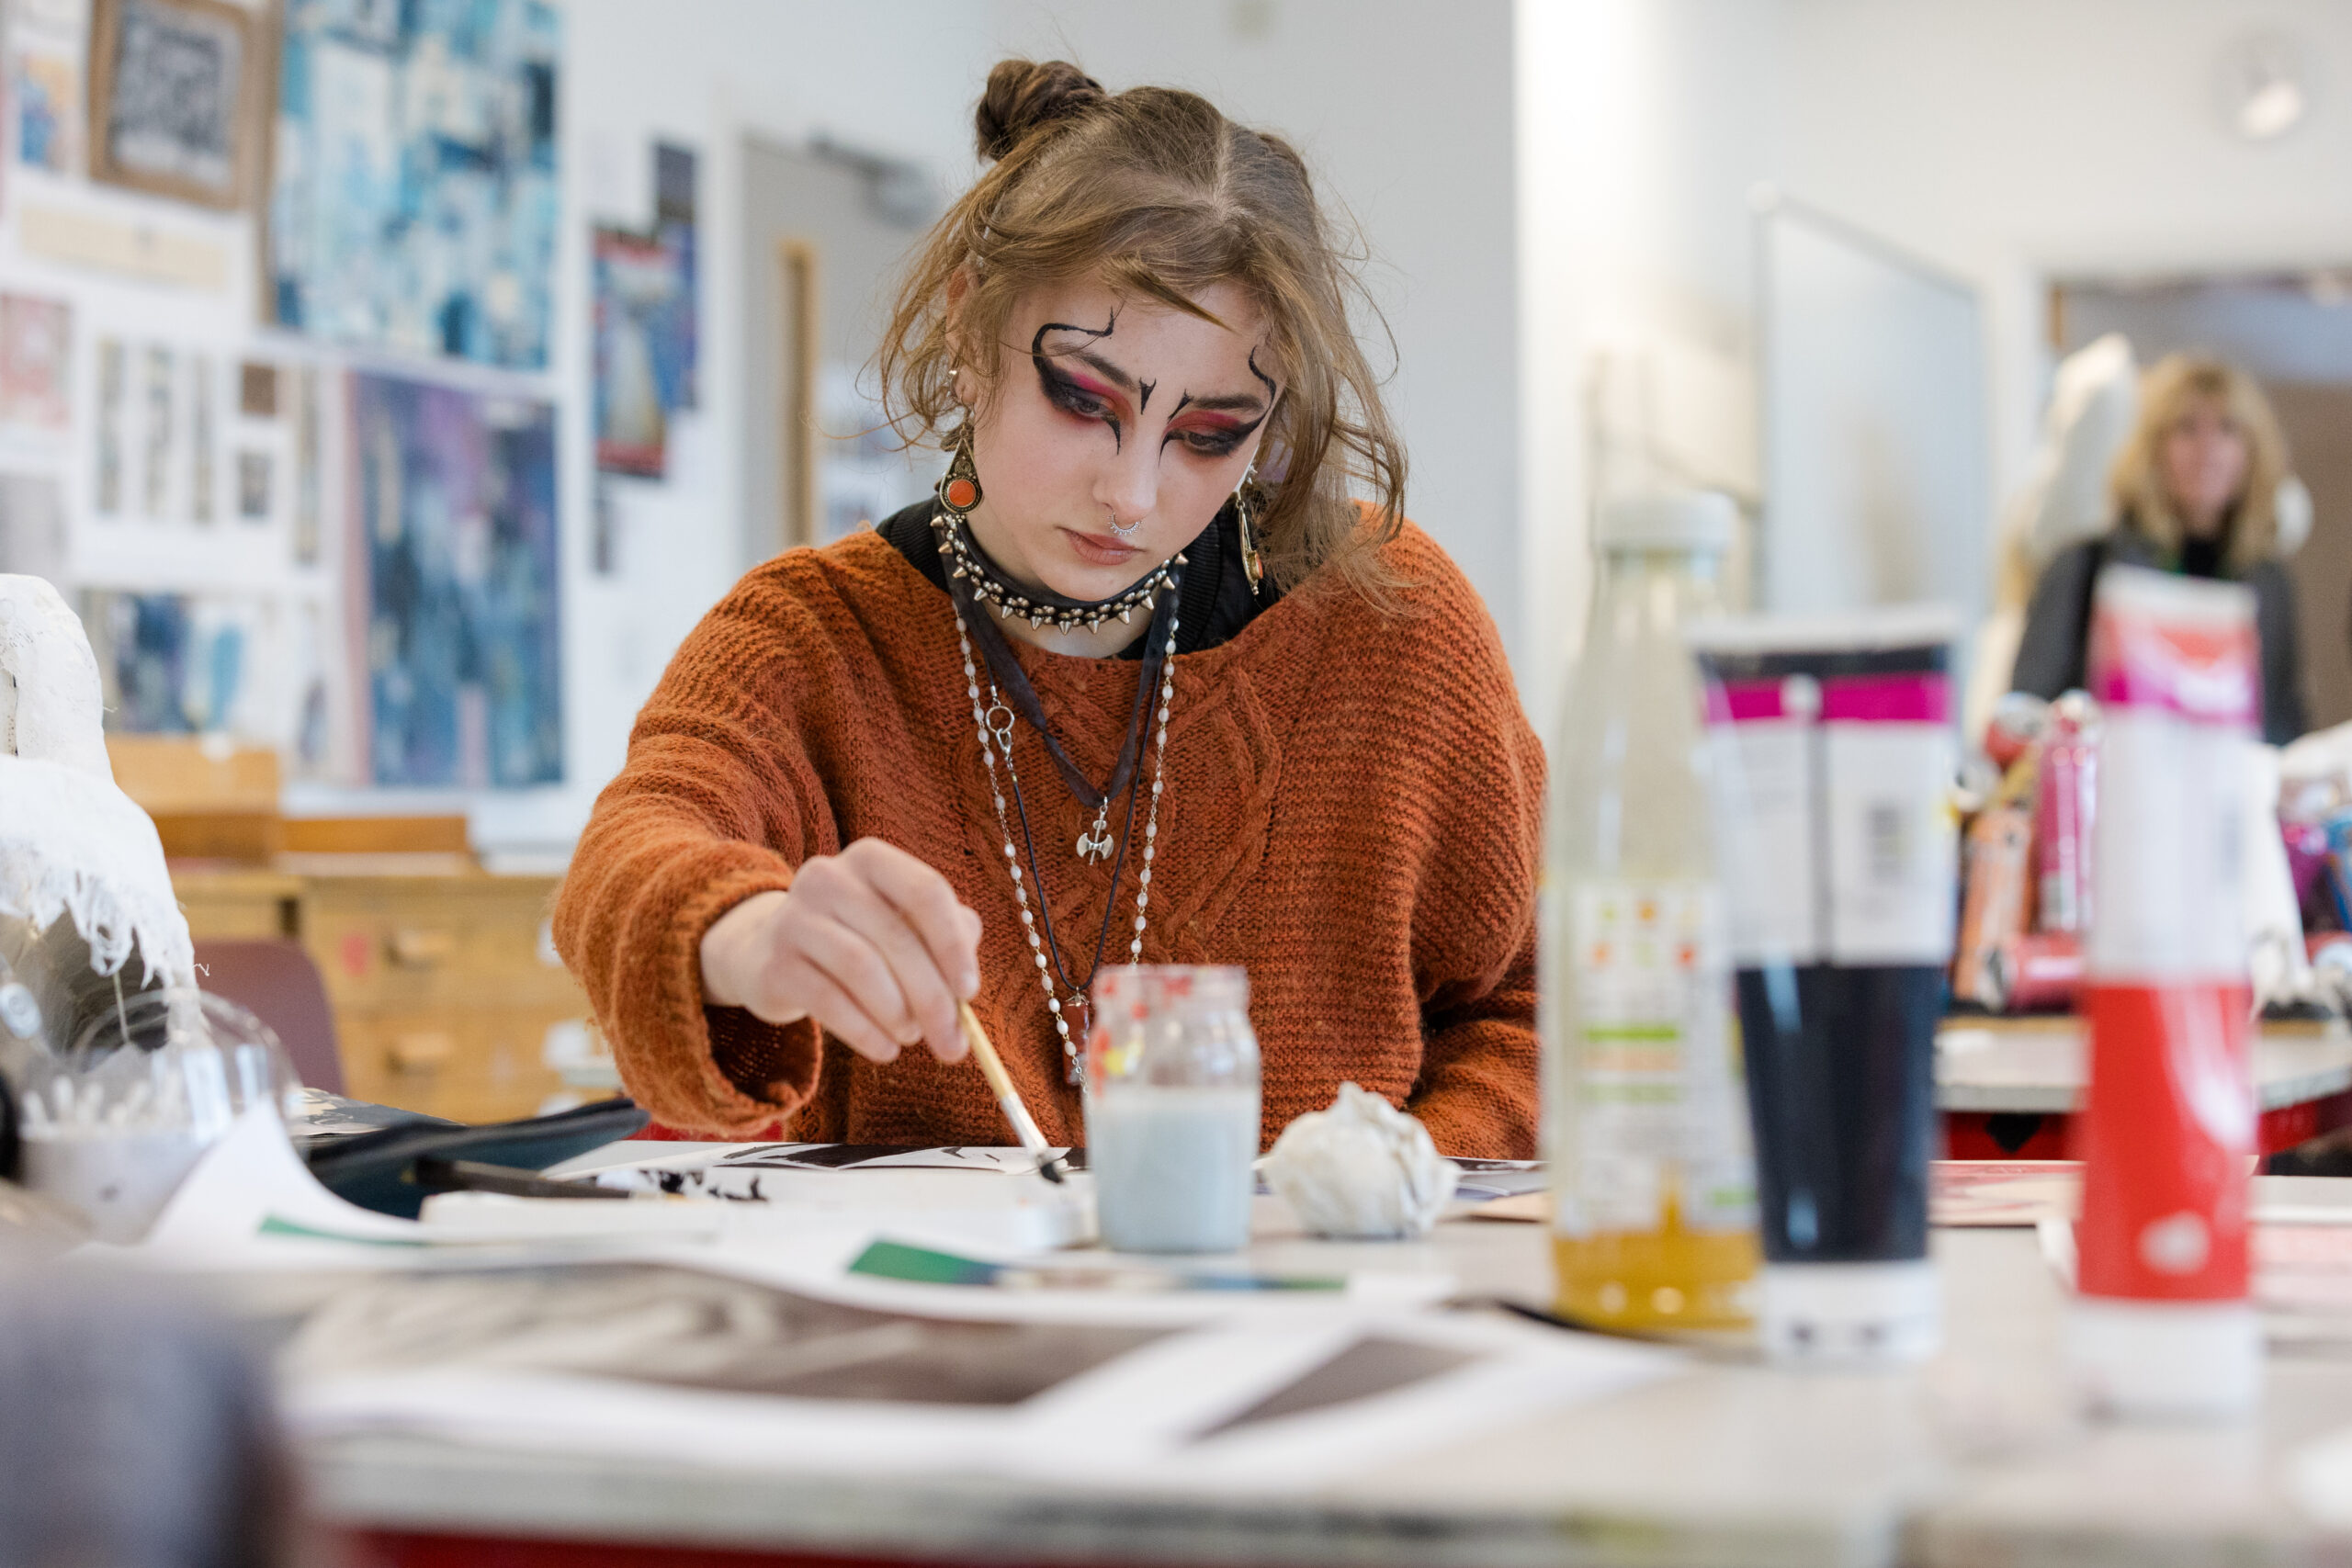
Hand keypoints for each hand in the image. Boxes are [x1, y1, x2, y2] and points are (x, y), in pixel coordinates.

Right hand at [699, 839, 981, 1063]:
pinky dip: (865, 1032)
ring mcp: (795, 917)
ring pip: (862, 968)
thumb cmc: (859, 938)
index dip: (953, 945)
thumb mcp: (905, 924)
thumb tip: (965, 989)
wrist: (771, 952)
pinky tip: (885, 1050)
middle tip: (952, 1044)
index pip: (926, 892)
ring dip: (898, 1014)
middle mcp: (829, 877)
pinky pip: (829, 1000)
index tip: (971, 992)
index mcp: (872, 860)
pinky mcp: (775, 963)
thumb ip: (949, 938)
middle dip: (933, 999)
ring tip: (911, 1036)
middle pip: (896, 937)